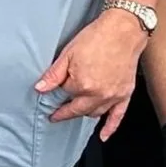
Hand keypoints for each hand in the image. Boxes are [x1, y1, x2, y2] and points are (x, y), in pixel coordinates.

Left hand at [35, 9, 149, 139]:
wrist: (123, 30)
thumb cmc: (97, 37)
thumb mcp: (68, 53)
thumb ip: (54, 74)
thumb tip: (40, 88)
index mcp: (82, 85)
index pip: (63, 96)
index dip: (56, 94)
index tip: (49, 98)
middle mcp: (98, 95)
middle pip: (77, 109)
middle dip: (65, 111)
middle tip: (56, 113)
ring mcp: (113, 97)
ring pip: (94, 113)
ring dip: (83, 113)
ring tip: (74, 111)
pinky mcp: (124, 95)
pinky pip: (117, 117)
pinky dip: (110, 128)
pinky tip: (103, 136)